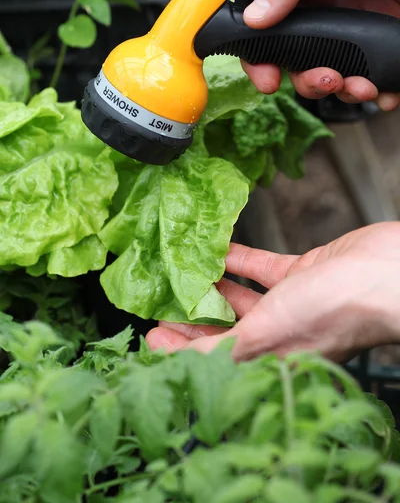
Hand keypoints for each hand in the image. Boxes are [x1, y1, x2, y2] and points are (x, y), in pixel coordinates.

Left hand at [146, 223, 399, 362]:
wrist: (385, 273)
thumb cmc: (334, 308)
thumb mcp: (267, 332)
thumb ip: (222, 348)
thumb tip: (179, 361)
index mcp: (271, 358)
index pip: (215, 359)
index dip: (182, 349)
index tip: (153, 334)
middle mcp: (279, 333)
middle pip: (224, 328)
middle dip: (192, 317)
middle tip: (161, 301)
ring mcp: (292, 302)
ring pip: (242, 297)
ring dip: (213, 285)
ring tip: (181, 273)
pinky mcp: (302, 273)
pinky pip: (263, 267)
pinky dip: (240, 259)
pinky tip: (218, 249)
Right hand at [242, 0, 399, 110]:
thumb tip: (256, 16)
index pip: (265, 18)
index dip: (260, 52)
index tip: (268, 76)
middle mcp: (325, 2)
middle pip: (296, 56)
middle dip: (306, 79)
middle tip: (324, 80)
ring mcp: (352, 23)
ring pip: (330, 72)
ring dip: (342, 89)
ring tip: (361, 85)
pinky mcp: (379, 39)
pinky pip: (368, 75)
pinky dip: (375, 91)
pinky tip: (382, 86)